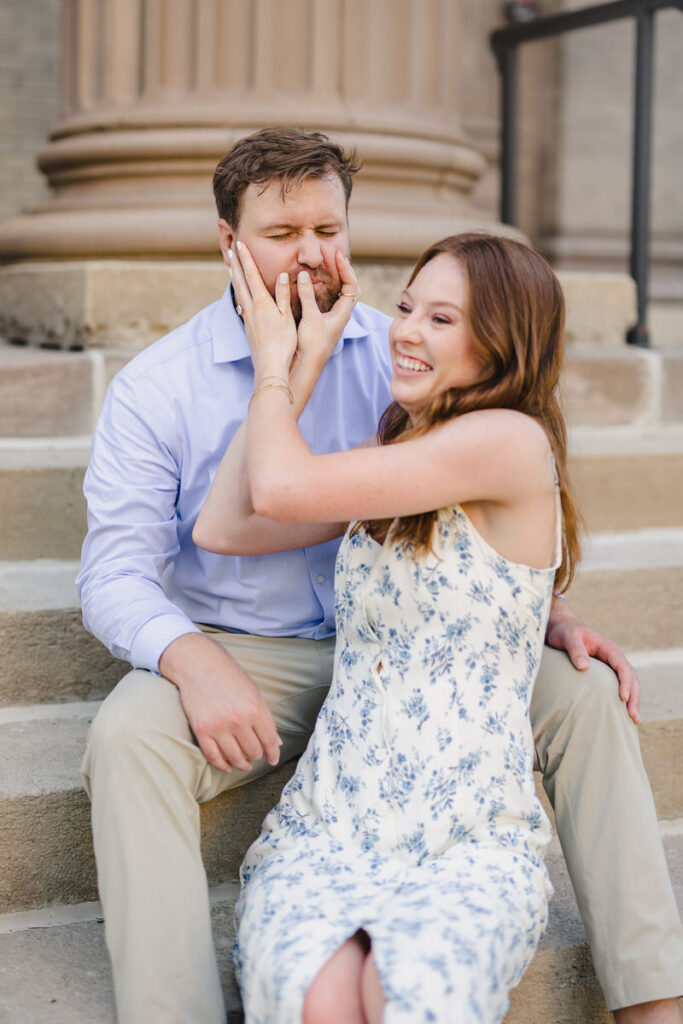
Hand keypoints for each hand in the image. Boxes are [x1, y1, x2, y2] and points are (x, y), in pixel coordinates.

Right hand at [160, 633, 281, 771]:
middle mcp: (237, 720)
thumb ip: (266, 718)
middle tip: (256, 755)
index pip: (269, 740)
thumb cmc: (230, 677)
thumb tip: (276, 744)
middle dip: (257, 756)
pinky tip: (228, 765)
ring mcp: (218, 727)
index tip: (273, 759)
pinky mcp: (201, 731)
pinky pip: (213, 757)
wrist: (200, 665)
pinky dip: (222, 765)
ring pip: (235, 758)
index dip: (273, 754)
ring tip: (244, 763)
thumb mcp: (254, 693)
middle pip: (253, 751)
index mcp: (254, 708)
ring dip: (242, 764)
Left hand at [230, 241, 296, 378]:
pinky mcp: (248, 328)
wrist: (270, 366)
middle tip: (229, 249)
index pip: (252, 276)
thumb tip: (283, 275)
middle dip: (236, 264)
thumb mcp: (288, 318)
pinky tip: (240, 295)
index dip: (246, 259)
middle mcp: (251, 309)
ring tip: (231, 267)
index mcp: (262, 304)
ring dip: (235, 278)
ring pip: (239, 293)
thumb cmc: (284, 344)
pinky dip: (239, 294)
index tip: (240, 244)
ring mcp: (248, 319)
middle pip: (240, 282)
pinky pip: (241, 305)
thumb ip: (284, 296)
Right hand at [295, 250, 359, 373]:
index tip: (335, 254)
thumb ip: (307, 296)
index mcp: (343, 312)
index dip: (345, 268)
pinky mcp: (322, 320)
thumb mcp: (310, 318)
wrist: (306, 366)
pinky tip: (313, 280)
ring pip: (338, 291)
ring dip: (333, 275)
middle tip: (330, 253)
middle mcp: (341, 313)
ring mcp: (332, 316)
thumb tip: (302, 275)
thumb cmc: (312, 345)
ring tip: (324, 261)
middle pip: (348, 285)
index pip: (351, 284)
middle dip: (341, 268)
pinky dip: (323, 285)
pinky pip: (327, 298)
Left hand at [546, 597, 639, 723]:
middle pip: (630, 677)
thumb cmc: (564, 632)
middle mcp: (612, 658)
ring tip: (633, 720)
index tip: (623, 697)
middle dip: (634, 696)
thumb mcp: (568, 638)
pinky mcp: (604, 674)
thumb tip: (584, 667)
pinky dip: (622, 699)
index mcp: (608, 648)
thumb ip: (575, 649)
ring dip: (632, 700)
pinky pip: (616, 686)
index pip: (622, 666)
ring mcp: (610, 666)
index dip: (625, 681)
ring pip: (628, 683)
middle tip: (633, 716)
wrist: (561, 629)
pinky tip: (621, 713)